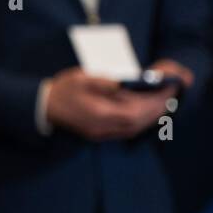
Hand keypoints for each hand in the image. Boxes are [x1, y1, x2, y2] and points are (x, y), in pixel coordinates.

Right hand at [47, 66, 185, 140]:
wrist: (43, 107)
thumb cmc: (62, 89)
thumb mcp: (81, 79)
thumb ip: (104, 82)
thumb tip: (125, 84)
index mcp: (99, 113)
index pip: (135, 111)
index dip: (154, 101)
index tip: (166, 88)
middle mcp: (103, 127)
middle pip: (138, 122)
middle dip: (157, 108)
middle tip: (169, 93)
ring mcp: (101, 133)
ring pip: (134, 129)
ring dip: (150, 116)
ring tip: (162, 101)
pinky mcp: (100, 134)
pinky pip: (126, 130)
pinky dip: (140, 121)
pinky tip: (145, 112)